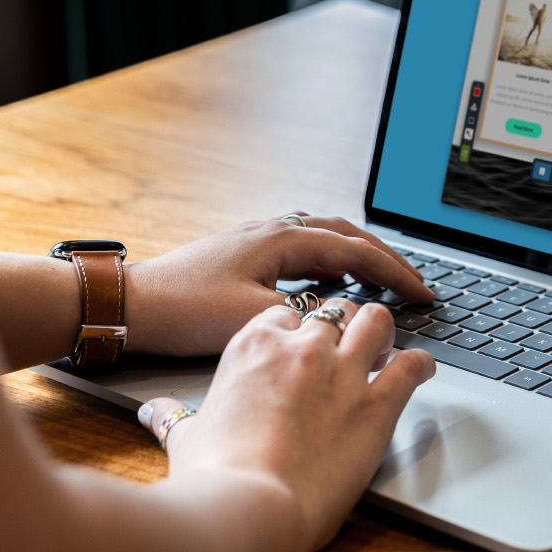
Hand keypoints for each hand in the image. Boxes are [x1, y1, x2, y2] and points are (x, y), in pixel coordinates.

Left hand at [125, 214, 432, 355]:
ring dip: (358, 256)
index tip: (422, 295)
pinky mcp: (245, 255)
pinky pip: (303, 249)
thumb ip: (305, 317)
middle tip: (413, 285)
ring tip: (382, 281)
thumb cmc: (183, 310)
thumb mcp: (254, 319)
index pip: (357, 252)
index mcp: (282, 239)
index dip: (395, 274)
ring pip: (325, 238)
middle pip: (347, 235)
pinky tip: (330, 284)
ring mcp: (258, 239)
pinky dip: (330, 262)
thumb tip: (344, 321)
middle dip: (386, 259)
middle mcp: (273, 230)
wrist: (128, 305)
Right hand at [139, 300, 436, 551]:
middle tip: (349, 345)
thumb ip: (175, 417)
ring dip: (383, 331)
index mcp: (253, 347)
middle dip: (343, 325)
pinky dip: (422, 364)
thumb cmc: (216, 475)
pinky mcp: (377, 403)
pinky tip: (423, 369)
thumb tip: (155, 411)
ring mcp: (343, 371)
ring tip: (386, 347)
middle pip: (334, 311)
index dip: (297, 330)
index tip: (301, 343)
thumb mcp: (188, 438)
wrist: (250, 506)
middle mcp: (302, 349)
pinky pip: (412, 365)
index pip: (284, 316)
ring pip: (376, 320)